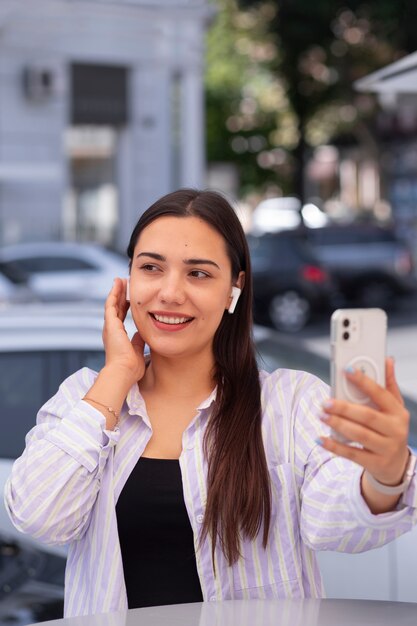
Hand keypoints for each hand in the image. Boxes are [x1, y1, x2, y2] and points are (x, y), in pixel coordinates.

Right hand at [102, 277, 145, 382]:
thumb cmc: (131, 368)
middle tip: (123, 283)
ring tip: (120, 280)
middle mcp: (112, 330)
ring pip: (112, 303)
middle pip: (116, 308)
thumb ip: (138, 342)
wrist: (124, 372)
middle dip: (120, 295)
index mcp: (118, 337)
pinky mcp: (110, 325)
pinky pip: (110, 305)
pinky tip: (117, 284)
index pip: (121, 317)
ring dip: (116, 291)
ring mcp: (110, 327)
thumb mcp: (137, 351)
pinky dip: (113, 294)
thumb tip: (142, 334)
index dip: (125, 306)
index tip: (130, 298)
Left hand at [320, 358, 409, 486]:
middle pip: (367, 416)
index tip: (347, 369)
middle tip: (325, 402)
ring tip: (322, 415)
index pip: (381, 394)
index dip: (364, 381)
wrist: (396, 466)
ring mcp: (386, 448)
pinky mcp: (376, 463)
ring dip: (338, 424)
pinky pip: (352, 454)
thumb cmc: (391, 429)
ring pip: (360, 435)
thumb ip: (388, 384)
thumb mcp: (394, 407)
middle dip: (344, 408)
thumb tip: (387, 359)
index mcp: (398, 412)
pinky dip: (335, 447)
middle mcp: (395, 430)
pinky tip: (321, 439)